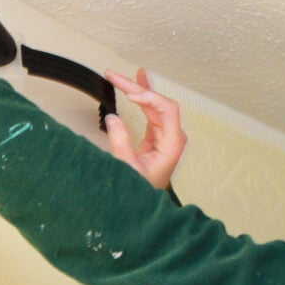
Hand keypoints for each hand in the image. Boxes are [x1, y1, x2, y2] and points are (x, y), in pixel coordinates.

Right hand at [103, 68, 186, 188]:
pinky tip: (137, 84)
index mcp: (171, 144)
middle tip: (114, 76)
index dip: (150, 97)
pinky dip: (141, 98)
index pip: (167, 110)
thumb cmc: (141, 192)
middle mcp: (171, 137)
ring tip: (119, 76)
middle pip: (158, 103)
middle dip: (136, 89)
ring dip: (135, 90)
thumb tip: (113, 118)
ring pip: (153, 105)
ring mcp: (165, 135)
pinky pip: (150, 111)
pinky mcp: (156, 136)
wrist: (144, 207)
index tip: (130, 94)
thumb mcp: (127, 169)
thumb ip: (121, 143)